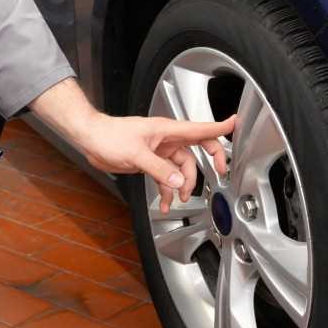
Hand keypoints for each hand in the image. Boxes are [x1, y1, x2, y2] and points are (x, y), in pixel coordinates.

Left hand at [76, 113, 235, 213]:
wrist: (92, 140)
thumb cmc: (110, 136)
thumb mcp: (136, 154)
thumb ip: (159, 169)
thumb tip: (178, 182)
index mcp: (167, 130)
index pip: (200, 128)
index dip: (220, 127)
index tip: (235, 124)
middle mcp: (167, 140)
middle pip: (197, 150)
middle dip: (209, 162)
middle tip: (220, 173)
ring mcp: (160, 151)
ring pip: (182, 169)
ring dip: (183, 185)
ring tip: (180, 198)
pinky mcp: (151, 162)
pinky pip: (166, 177)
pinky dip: (167, 191)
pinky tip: (164, 202)